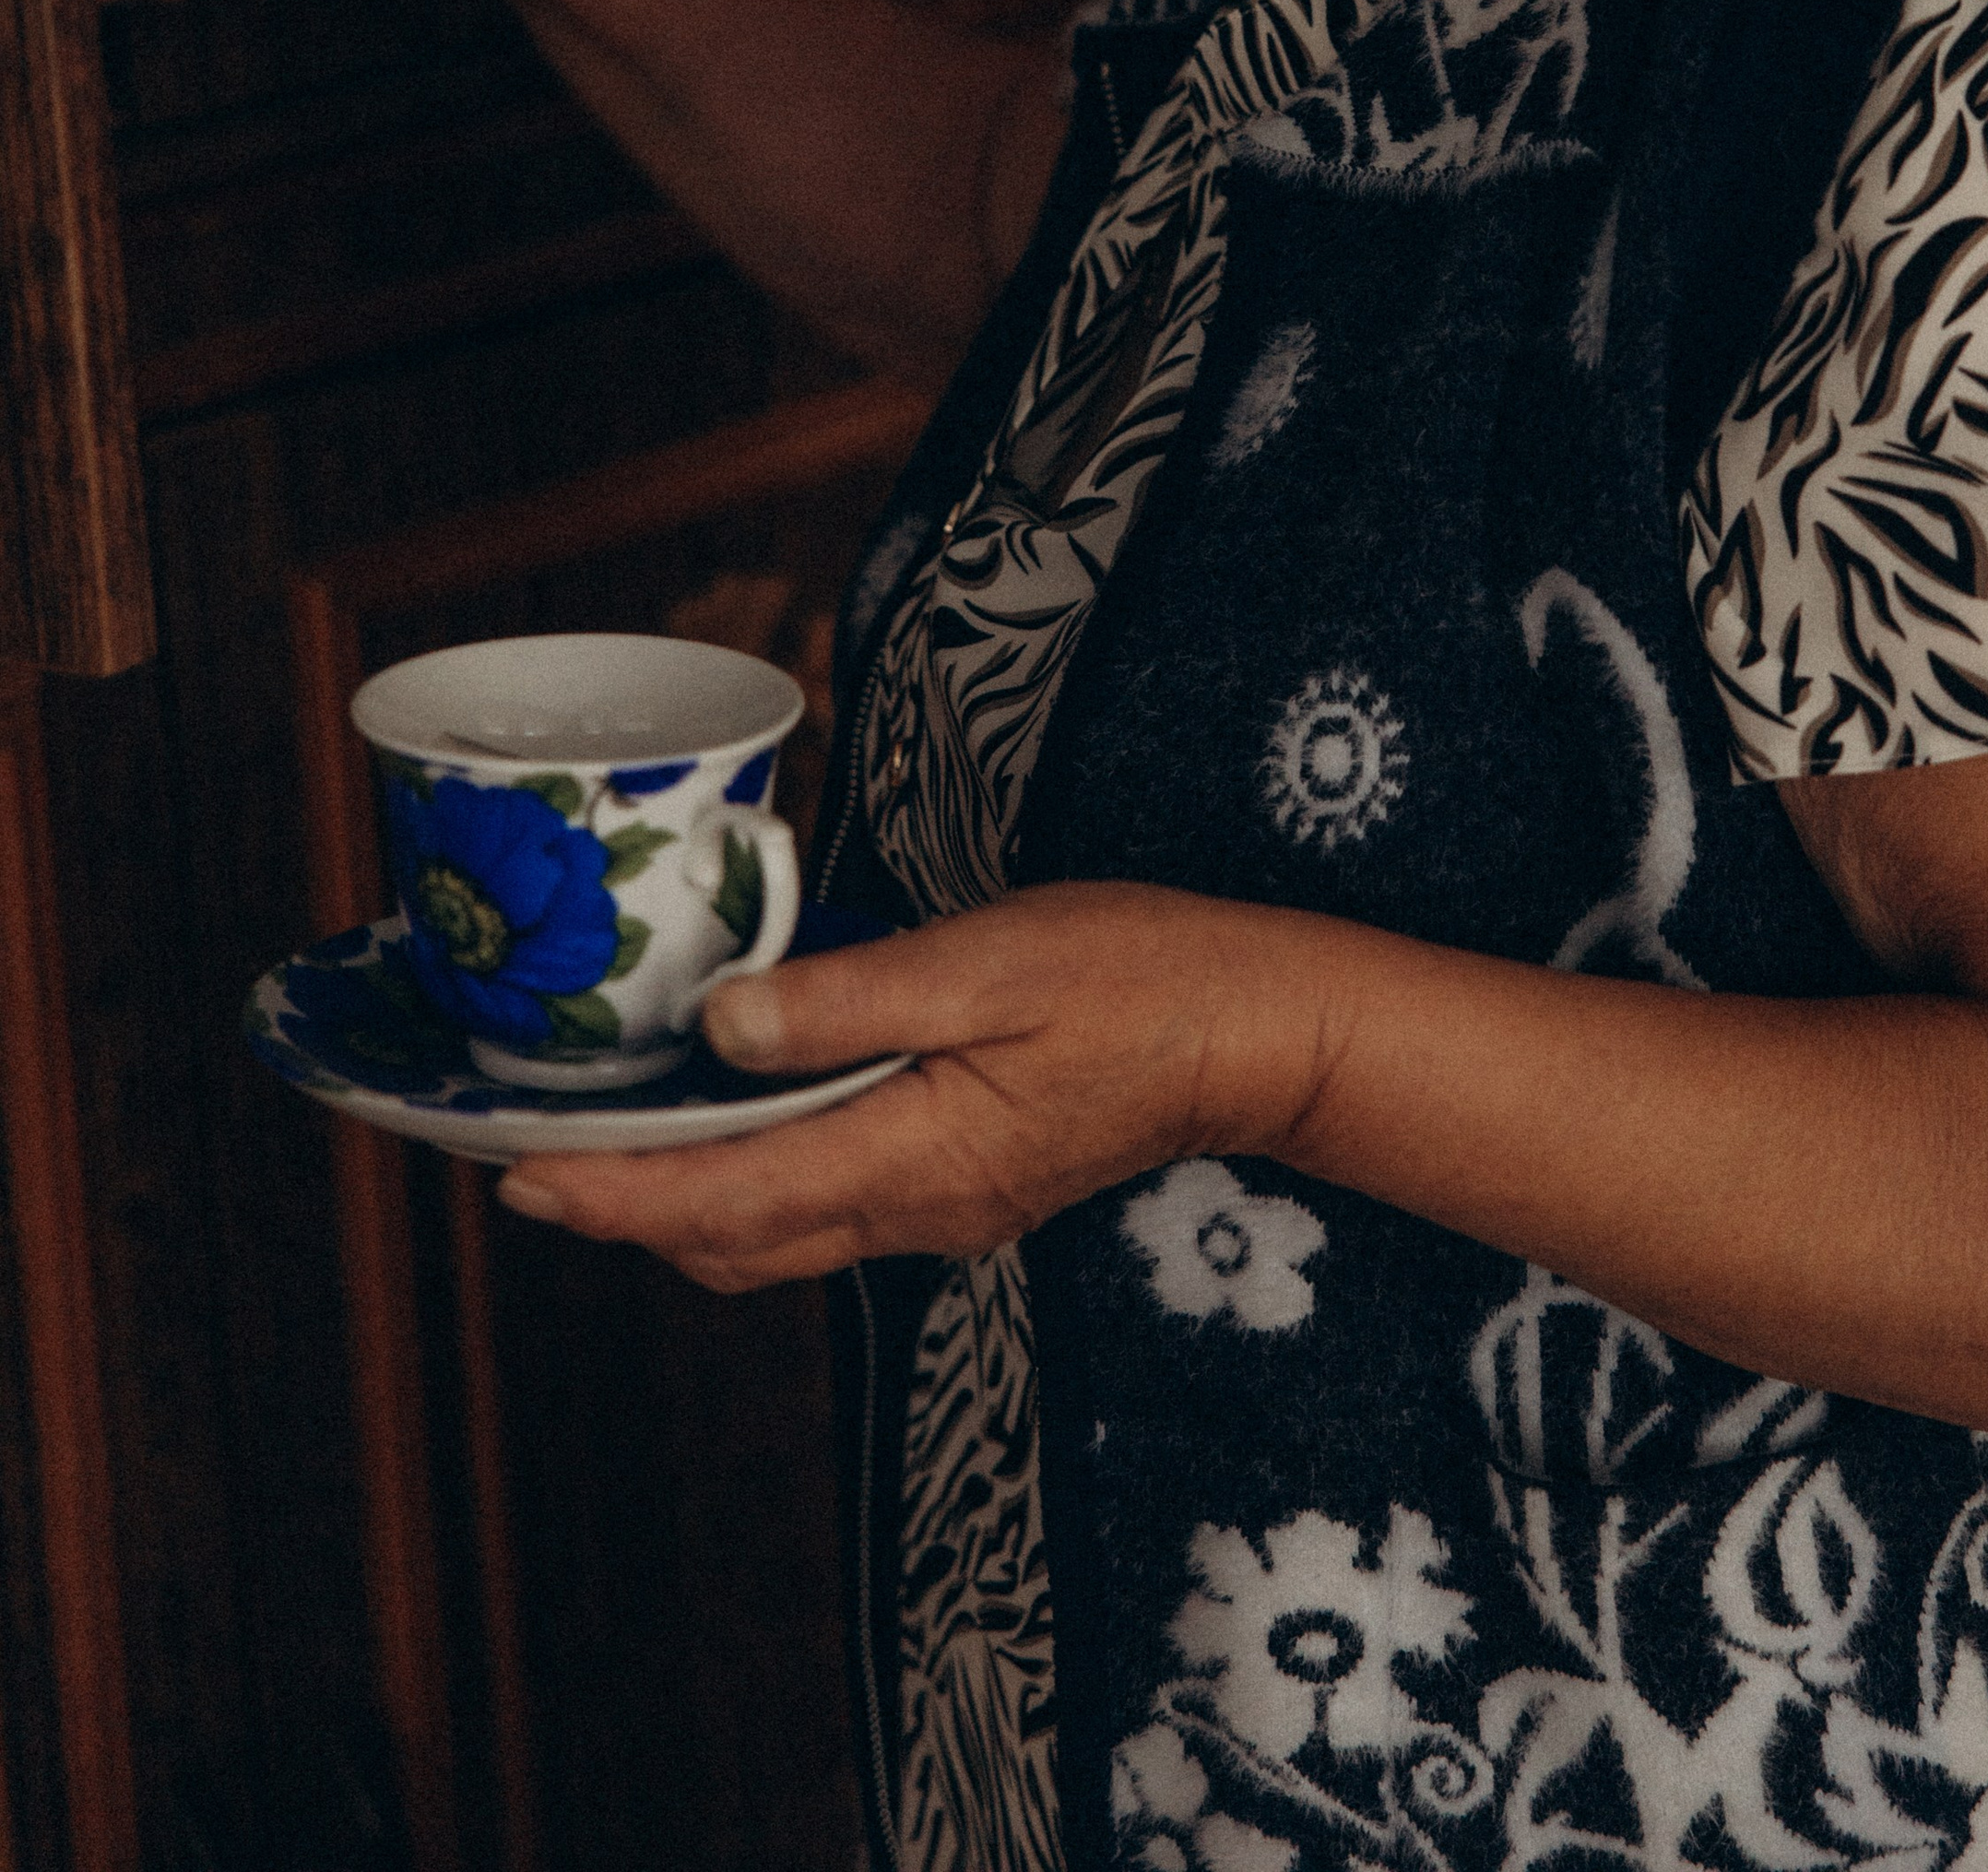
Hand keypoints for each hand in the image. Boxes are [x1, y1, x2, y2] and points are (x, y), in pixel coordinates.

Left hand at [494, 883, 1330, 1293]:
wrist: (1254, 1029)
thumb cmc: (1134, 976)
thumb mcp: (989, 961)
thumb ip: (849, 1002)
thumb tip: (721, 1025)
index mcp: (914, 1157)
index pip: (725, 1201)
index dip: (611, 1195)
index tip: (515, 1178)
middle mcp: (918, 1208)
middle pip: (734, 1242)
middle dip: (624, 1212)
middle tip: (526, 1165)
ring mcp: (946, 1208)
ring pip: (778, 1236)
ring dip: (684, 1207)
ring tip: (607, 1149)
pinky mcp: (968, 1184)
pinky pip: (829, 1209)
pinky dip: (754, 1187)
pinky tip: (733, 1125)